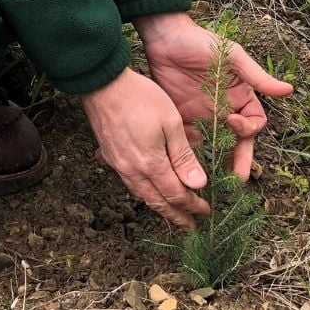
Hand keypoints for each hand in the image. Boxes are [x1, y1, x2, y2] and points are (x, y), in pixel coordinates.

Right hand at [81, 68, 209, 228]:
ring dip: (159, 206)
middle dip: (176, 216)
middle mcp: (132, 170)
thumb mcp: (170, 123)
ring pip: (141, 194)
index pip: (176, 195)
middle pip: (157, 202)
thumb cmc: (140, 98)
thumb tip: (198, 185)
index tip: (206, 211)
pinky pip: (130, 183)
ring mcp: (118, 164)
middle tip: (190, 226)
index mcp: (151, 163)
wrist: (102, 83)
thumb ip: (183, 156)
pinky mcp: (109, 155)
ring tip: (171, 212)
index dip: (192, 206)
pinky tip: (149, 188)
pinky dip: (144, 192)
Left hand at [135, 12, 292, 179]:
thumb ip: (257, 77)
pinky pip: (190, 143)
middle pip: (237, 143)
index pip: (254, 124)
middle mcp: (225, 111)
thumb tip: (289, 90)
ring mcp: (204, 117)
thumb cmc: (202, 42)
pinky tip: (189, 170)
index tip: (232, 122)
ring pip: (215, 147)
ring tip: (215, 183)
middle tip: (236, 179)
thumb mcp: (232, 57)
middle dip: (239, 161)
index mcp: (240, 98)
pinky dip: (192, 157)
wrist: (165, 37)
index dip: (248, 129)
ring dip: (217, 164)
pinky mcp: (182, 119)